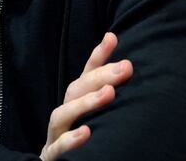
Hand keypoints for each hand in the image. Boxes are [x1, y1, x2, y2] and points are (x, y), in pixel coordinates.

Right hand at [40, 32, 132, 160]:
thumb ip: (108, 95)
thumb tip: (132, 70)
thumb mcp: (97, 117)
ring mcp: (55, 134)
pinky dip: (71, 139)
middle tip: (125, 67)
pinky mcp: (52, 155)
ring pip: (62, 114)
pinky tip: (87, 133)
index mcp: (75, 103)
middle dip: (99, 77)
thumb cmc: (82, 140)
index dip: (98, 56)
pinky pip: (58, 147)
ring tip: (109, 94)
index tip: (112, 37)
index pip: (86, 76)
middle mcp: (64, 114)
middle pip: (75, 90)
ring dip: (86, 103)